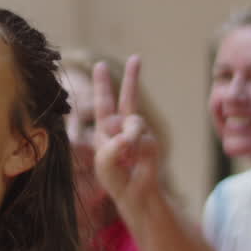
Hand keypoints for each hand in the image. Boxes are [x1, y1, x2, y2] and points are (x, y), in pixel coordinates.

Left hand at [92, 55, 162, 210]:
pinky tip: (135, 161)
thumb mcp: (104, 162)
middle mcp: (122, 126)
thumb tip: (129, 134)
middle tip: (136, 58)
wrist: (134, 193)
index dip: (102, 84)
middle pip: (127, 98)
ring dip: (128, 139)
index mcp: (105, 129)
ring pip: (134, 122)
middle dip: (132, 78)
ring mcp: (138, 132)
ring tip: (126, 157)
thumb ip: (112, 147)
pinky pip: (143, 137)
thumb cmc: (114, 177)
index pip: (103, 102)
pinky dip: (136, 149)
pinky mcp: (150, 140)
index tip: (100, 65)